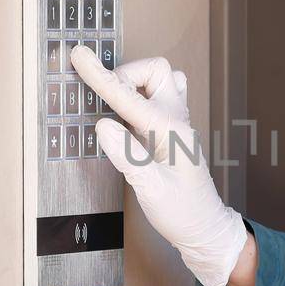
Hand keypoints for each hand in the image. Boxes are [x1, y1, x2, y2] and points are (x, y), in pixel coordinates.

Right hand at [70, 46, 248, 285]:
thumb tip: (103, 126)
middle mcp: (177, 122)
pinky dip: (137, 98)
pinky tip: (122, 117)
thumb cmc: (183, 214)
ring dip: (135, 84)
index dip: (101, 77)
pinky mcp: (170, 134)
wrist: (205, 230)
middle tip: (102, 95)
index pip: (130, 97)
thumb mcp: (152, 190)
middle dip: (126, 74)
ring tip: (112, 103)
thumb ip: (128, 156)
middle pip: (156, 71)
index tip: (79, 56)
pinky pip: (156, 100)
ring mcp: (176, 126)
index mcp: (172, 132)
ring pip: (159, 82)